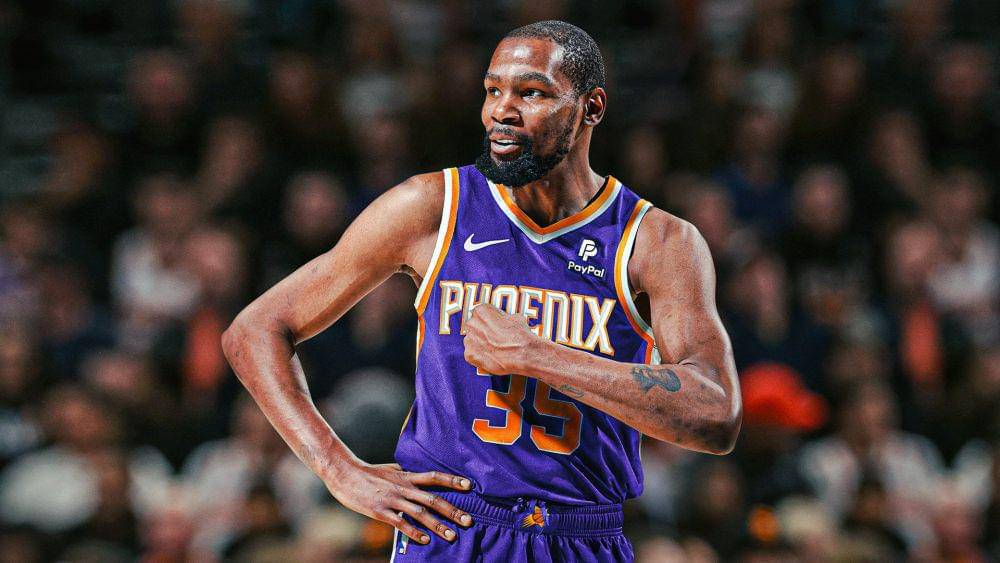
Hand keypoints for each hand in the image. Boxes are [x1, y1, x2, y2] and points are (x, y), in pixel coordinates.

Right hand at [325, 462, 473, 544]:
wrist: (345, 474)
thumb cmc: (369, 472)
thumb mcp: (392, 469)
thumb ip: (408, 474)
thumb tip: (422, 476)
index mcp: (407, 476)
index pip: (434, 476)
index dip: (452, 480)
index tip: (469, 486)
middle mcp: (403, 487)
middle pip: (433, 499)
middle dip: (452, 510)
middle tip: (469, 520)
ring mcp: (393, 500)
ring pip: (420, 513)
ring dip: (437, 525)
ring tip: (451, 535)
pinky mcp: (381, 512)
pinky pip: (401, 523)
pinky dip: (414, 532)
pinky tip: (425, 540)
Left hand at [463, 303, 536, 374]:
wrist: (522, 354)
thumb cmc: (519, 335)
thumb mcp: (515, 318)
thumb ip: (503, 318)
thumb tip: (505, 320)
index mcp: (481, 311)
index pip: (480, 314)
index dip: (488, 321)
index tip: (493, 326)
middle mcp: (472, 324)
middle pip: (474, 327)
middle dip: (482, 333)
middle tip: (493, 339)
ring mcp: (469, 340)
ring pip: (472, 341)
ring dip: (480, 345)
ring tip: (493, 350)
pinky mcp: (469, 355)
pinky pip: (472, 355)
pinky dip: (479, 357)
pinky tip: (490, 358)